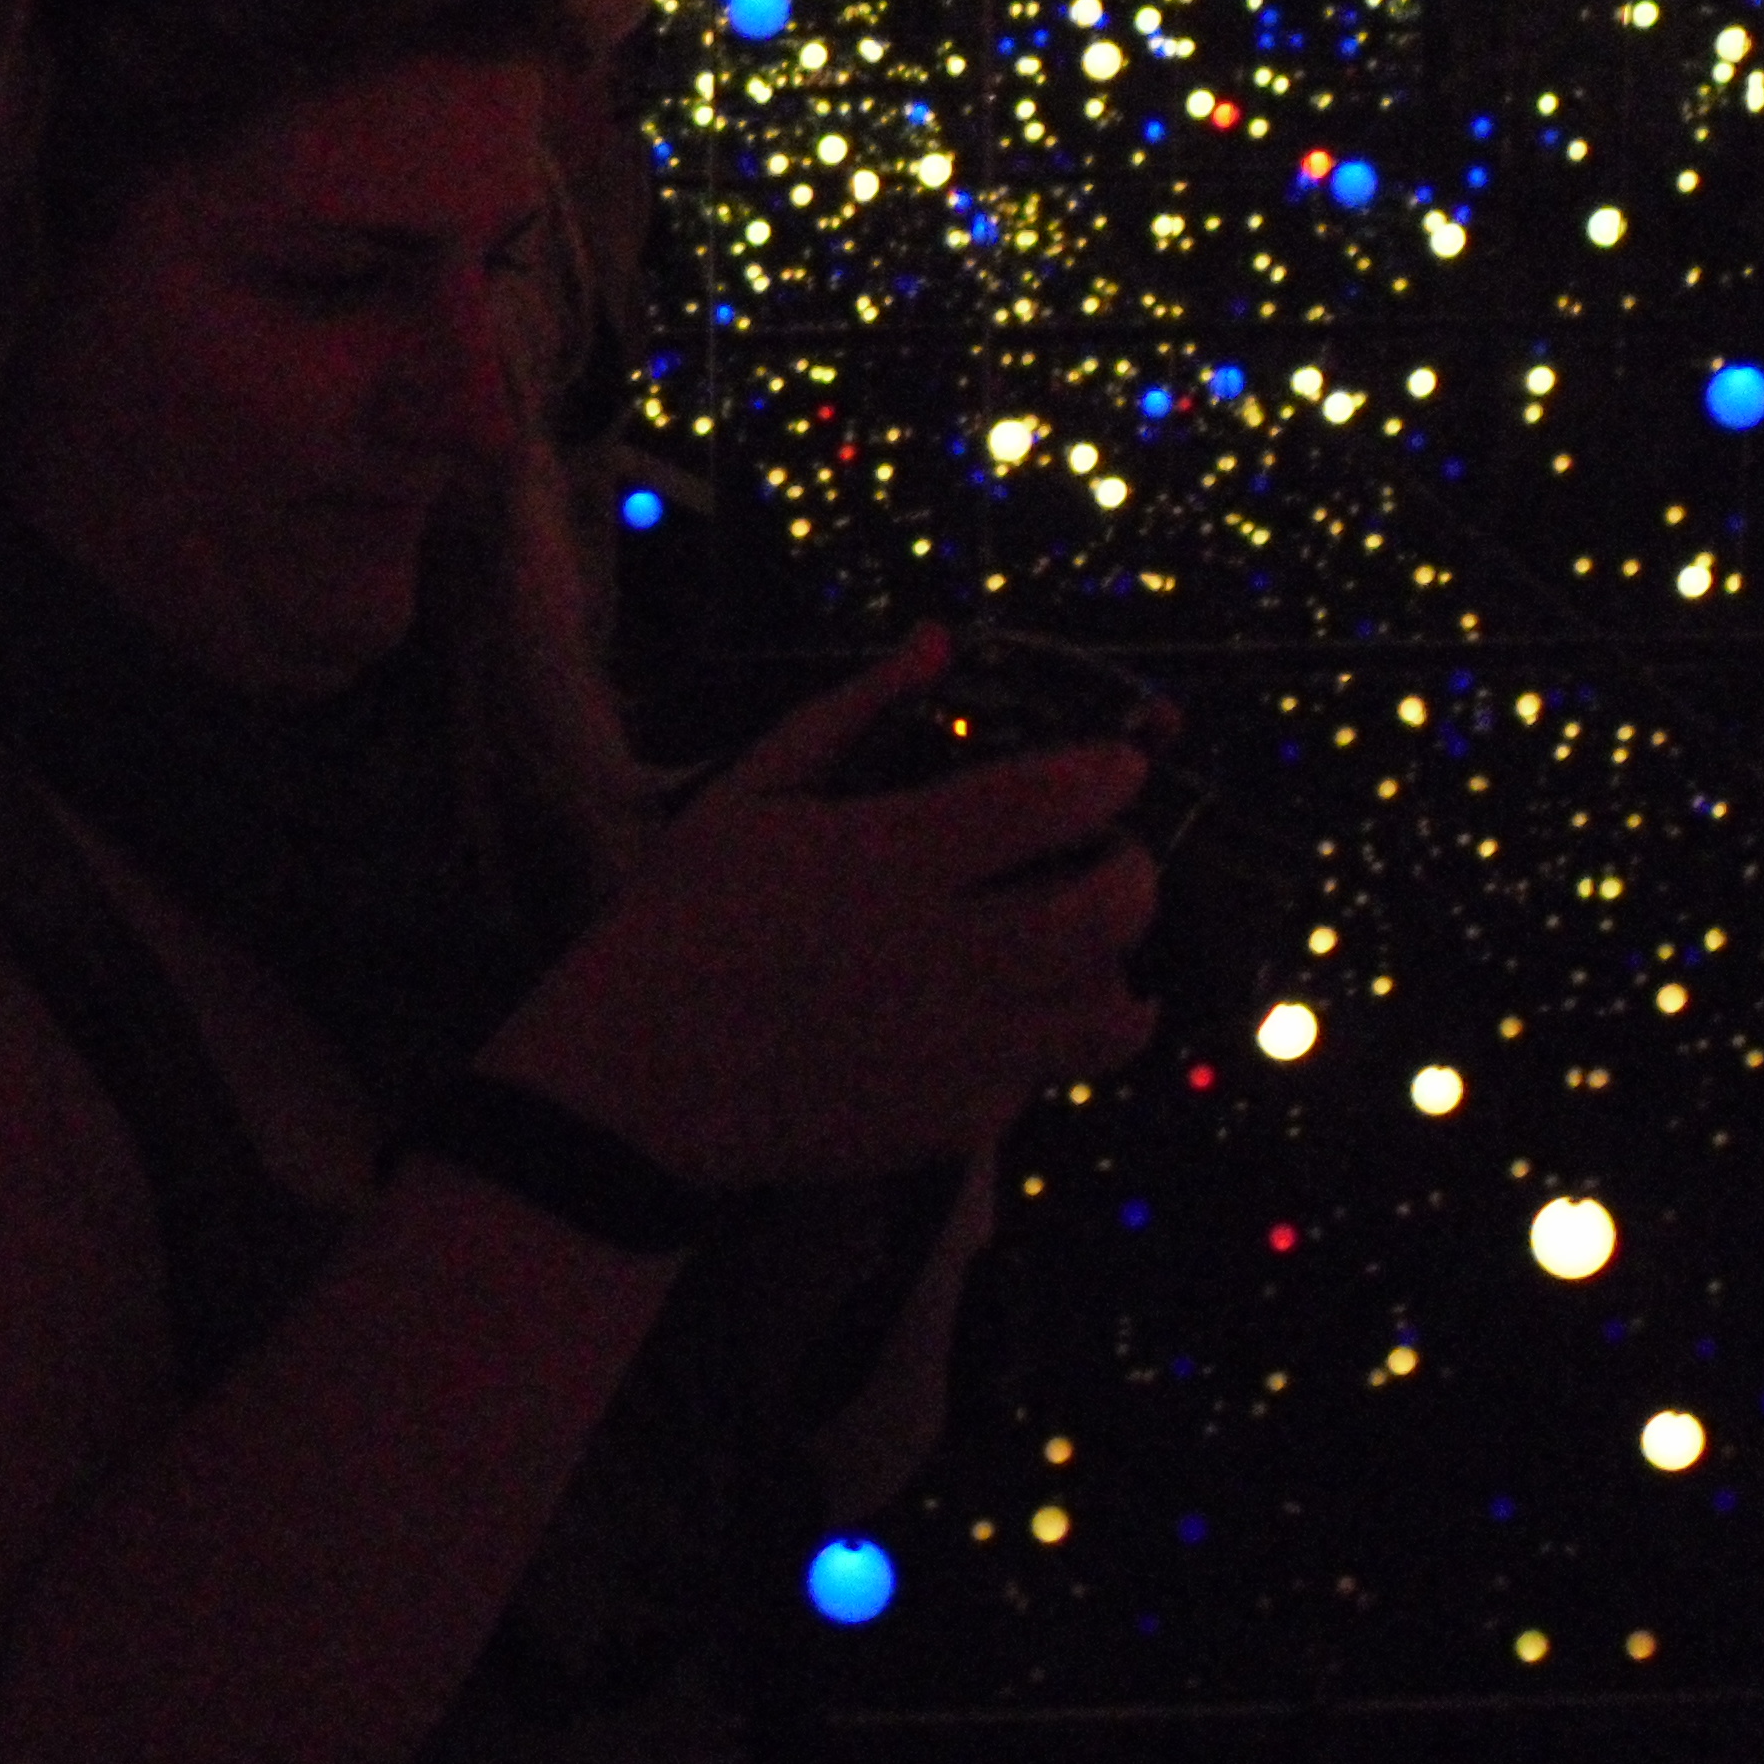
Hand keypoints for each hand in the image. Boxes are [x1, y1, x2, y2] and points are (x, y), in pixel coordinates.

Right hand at [488, 630, 1161, 1187]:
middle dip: (1133, 870)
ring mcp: (958, 1048)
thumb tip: (938, 640)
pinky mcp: (954, 1122)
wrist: (630, 1085)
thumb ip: (851, 711)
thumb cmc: (680, 921)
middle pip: (1109, 907)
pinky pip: (1048, 1076)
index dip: (1111, 773)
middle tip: (1105, 858)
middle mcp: (944, 953)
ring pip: (1108, 1008)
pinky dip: (1049, 1039)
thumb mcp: (747, 795)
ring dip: (1113, 966)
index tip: (1116, 768)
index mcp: (892, 857)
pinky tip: (1007, 1015)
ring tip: (1076, 947)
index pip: (1054, 799)